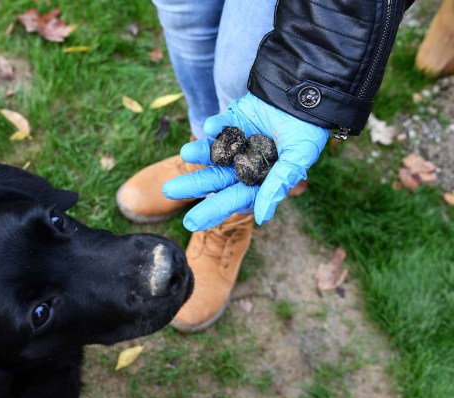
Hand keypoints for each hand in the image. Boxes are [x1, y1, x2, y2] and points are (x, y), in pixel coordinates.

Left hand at [162, 93, 328, 230]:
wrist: (308, 95)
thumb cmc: (307, 131)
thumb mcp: (297, 159)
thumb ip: (277, 185)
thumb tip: (262, 217)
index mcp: (258, 179)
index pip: (232, 198)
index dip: (213, 210)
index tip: (191, 222)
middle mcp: (243, 164)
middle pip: (214, 179)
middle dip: (193, 185)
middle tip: (169, 191)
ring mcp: (236, 143)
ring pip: (211, 153)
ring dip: (199, 153)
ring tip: (186, 153)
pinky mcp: (232, 120)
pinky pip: (220, 126)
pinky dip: (215, 126)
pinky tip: (209, 127)